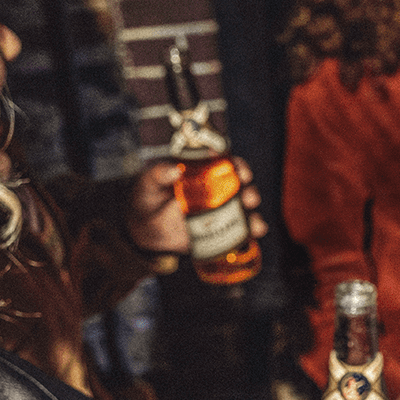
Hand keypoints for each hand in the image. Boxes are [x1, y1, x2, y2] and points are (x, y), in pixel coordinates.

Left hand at [125, 157, 266, 255]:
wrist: (144, 230)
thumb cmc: (148, 200)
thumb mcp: (148, 183)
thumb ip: (158, 174)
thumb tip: (174, 170)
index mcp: (203, 175)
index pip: (227, 166)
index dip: (238, 166)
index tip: (240, 170)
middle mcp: (216, 192)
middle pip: (242, 188)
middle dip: (250, 191)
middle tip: (247, 196)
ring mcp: (219, 213)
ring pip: (245, 210)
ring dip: (252, 212)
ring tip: (252, 218)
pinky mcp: (219, 232)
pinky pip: (240, 231)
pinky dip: (252, 230)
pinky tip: (255, 230)